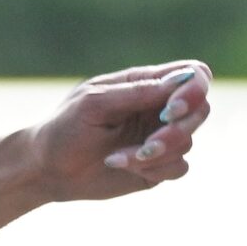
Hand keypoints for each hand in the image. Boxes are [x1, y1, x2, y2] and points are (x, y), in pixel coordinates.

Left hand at [28, 61, 211, 201]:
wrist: (45, 169)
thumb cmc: (64, 128)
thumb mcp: (94, 104)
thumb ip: (136, 92)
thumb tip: (180, 82)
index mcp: (148, 85)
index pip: (195, 76)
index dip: (193, 91)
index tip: (170, 111)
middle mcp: (159, 110)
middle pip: (201, 111)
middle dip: (178, 130)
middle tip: (148, 143)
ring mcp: (159, 139)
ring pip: (187, 143)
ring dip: (157, 153)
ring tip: (118, 157)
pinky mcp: (154, 167)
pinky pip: (178, 168)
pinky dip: (155, 169)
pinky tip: (121, 164)